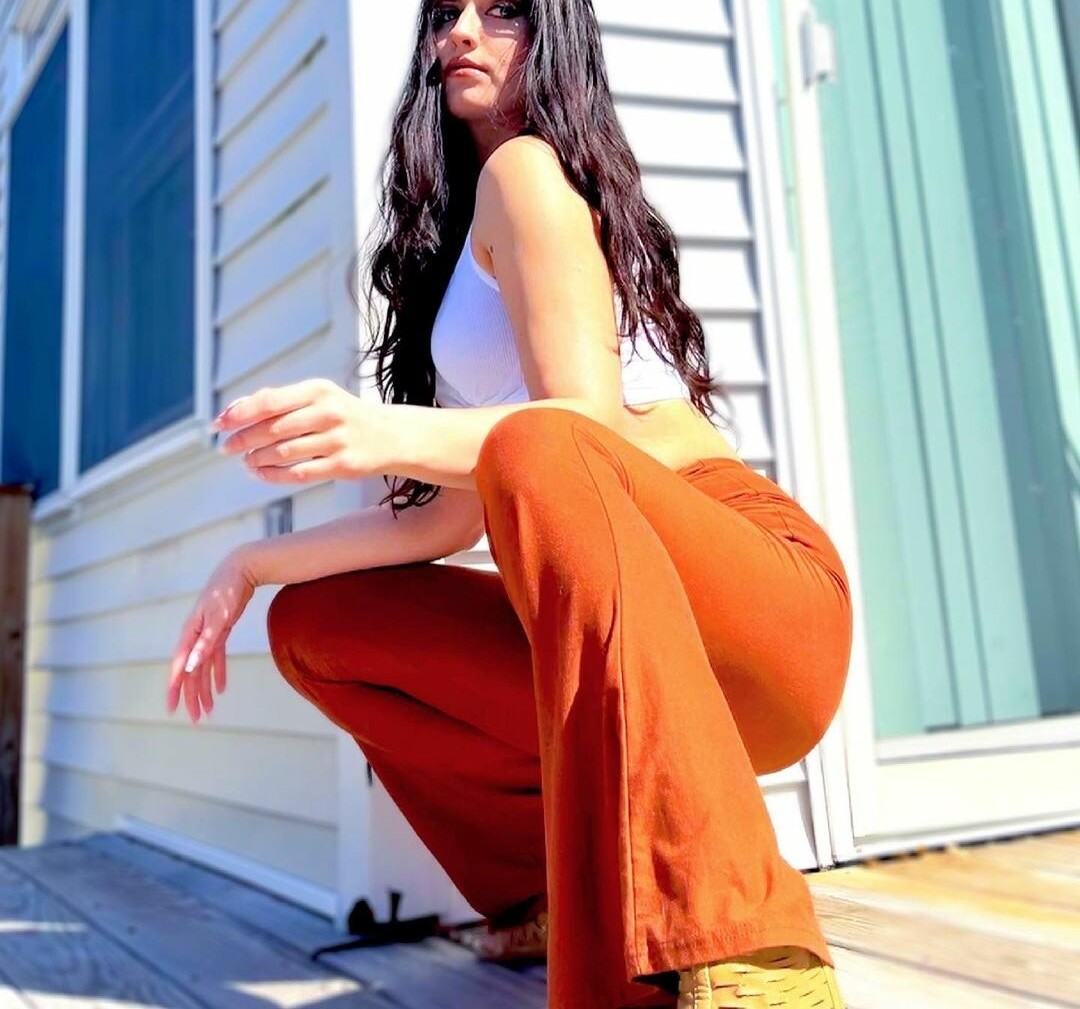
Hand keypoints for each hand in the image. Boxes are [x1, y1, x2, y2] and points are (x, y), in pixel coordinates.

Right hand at [166, 552, 256, 723]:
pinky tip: (222, 688)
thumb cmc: (227, 591)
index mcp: (190, 633)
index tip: (173, 709)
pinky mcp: (219, 630)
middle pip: (191, 672)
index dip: (175, 688)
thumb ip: (205, 643)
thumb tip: (190, 666)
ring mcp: (207, 634)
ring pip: (203, 667)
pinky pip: (216, 657)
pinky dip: (218, 672)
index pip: (179, 667)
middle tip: (197, 719)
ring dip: (205, 688)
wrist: (241, 569)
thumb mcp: (218, 618)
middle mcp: (195, 636)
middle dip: (193, 696)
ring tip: (209, 710)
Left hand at [214, 378, 394, 482]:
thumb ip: (279, 401)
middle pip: (271, 429)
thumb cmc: (343, 415)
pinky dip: (274, 476)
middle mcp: (328, 412)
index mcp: (317, 390)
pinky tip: (261, 474)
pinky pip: (299, 473)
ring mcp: (337, 440)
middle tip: (226, 448)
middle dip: (242, 440)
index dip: (238, 414)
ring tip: (246, 461)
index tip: (217, 425)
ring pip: (282, 453)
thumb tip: (233, 411)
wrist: (391, 435)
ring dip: (256, 459)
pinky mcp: (343, 465)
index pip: (268, 402)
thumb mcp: (317, 397)